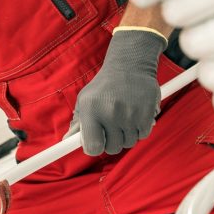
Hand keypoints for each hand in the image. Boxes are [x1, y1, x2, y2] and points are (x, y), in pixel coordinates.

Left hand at [66, 28, 165, 155]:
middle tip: (111, 128)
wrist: (130, 65)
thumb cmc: (104, 85)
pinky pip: (142, 135)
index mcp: (91, 110)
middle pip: (112, 148)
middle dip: (111, 141)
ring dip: (126, 135)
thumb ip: (77, 122)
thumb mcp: (86, 99)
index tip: (95, 144)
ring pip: (128, 143)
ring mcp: (130, 115)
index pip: (93, 147)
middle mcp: (110, 113)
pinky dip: (139, 129)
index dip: (94, 148)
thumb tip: (67, 141)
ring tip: (123, 118)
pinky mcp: (147, 114)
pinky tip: (135, 116)